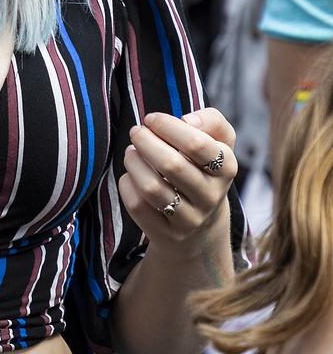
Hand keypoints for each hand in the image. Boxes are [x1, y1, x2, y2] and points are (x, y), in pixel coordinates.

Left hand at [119, 108, 236, 250]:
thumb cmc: (202, 170)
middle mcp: (211, 197)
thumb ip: (212, 121)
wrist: (201, 227)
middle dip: (145, 141)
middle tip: (136, 132)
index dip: (168, 126)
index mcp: (226, 169)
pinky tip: (131, 176)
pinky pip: (138, 206)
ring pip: (152, 188)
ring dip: (133, 163)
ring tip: (131, 152)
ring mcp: (189, 219)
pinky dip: (127, 185)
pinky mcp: (166, 234)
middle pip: (172, 165)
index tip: (151, 119)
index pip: (197, 144)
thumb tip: (188, 120)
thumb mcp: (219, 144)